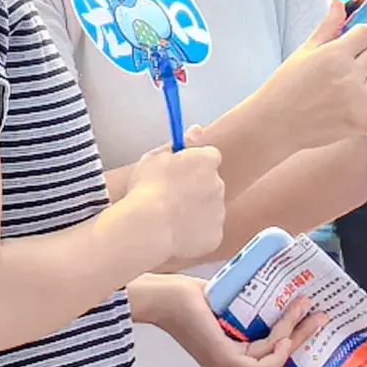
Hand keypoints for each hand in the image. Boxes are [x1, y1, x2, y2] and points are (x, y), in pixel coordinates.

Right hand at [120, 135, 225, 262]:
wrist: (149, 227)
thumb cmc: (147, 189)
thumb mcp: (154, 158)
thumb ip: (180, 145)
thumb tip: (197, 130)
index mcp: (206, 161)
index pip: (209, 157)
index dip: (194, 165)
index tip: (180, 172)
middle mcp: (219, 184)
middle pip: (211, 184)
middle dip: (196, 189)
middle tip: (171, 197)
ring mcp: (219, 212)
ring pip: (210, 209)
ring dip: (196, 212)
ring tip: (169, 218)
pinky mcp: (216, 236)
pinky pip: (207, 233)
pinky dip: (195, 234)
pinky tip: (176, 234)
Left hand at [138, 274, 327, 366]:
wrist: (163, 297)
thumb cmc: (190, 299)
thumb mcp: (228, 310)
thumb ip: (251, 316)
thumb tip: (281, 301)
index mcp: (229, 362)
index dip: (292, 355)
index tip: (311, 331)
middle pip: (277, 364)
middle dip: (303, 340)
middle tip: (320, 317)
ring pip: (274, 359)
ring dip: (294, 334)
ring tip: (306, 307)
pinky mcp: (225, 359)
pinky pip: (263, 360)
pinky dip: (279, 345)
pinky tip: (287, 329)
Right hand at [259, 0, 366, 150]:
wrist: (274, 122)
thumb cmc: (285, 86)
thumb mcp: (304, 51)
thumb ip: (327, 26)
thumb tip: (340, 2)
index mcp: (334, 54)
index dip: (360, 37)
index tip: (351, 45)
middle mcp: (349, 76)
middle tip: (353, 64)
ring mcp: (357, 101)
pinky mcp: (361, 123)